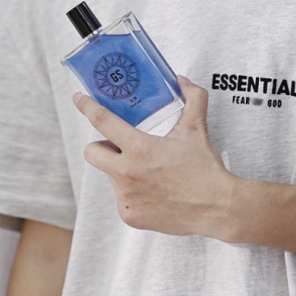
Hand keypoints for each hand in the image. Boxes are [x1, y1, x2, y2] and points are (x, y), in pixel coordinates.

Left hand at [72, 74, 235, 239]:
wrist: (217, 208)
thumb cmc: (206, 169)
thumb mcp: (197, 129)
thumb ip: (192, 98)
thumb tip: (182, 81)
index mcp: (140, 148)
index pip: (103, 121)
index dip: (87, 107)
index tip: (79, 99)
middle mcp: (127, 173)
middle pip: (91, 152)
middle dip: (100, 145)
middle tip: (119, 146)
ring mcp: (126, 196)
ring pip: (110, 176)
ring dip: (122, 171)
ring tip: (151, 173)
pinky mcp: (129, 215)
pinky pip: (122, 198)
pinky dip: (133, 193)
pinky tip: (154, 192)